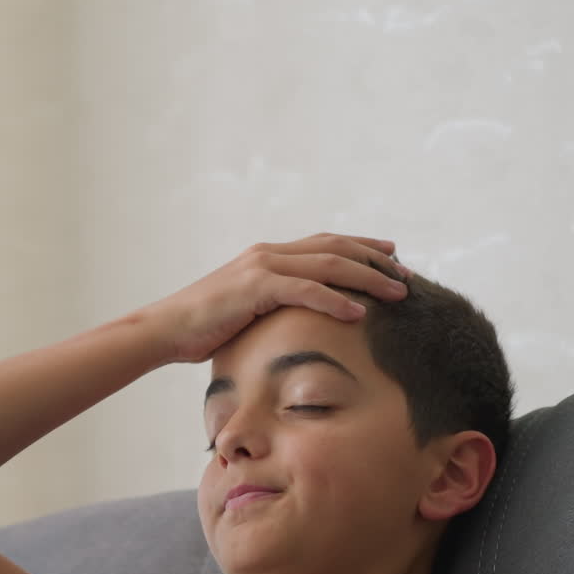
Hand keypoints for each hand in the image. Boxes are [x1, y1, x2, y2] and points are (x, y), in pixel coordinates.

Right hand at [145, 232, 411, 364]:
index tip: (394, 257)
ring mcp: (263, 267)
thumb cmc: (203, 329)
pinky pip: (306, 290)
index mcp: (269, 256)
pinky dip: (335, 299)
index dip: (363, 248)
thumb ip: (272, 309)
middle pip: (336, 248)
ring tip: (398, 292)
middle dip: (376, 260)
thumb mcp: (246, 314)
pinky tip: (359, 311)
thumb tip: (295, 325)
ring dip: (368, 278)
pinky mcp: (256, 287)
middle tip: (407, 274)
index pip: (326, 244)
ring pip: (328, 265)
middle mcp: (270, 253)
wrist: (166, 330)